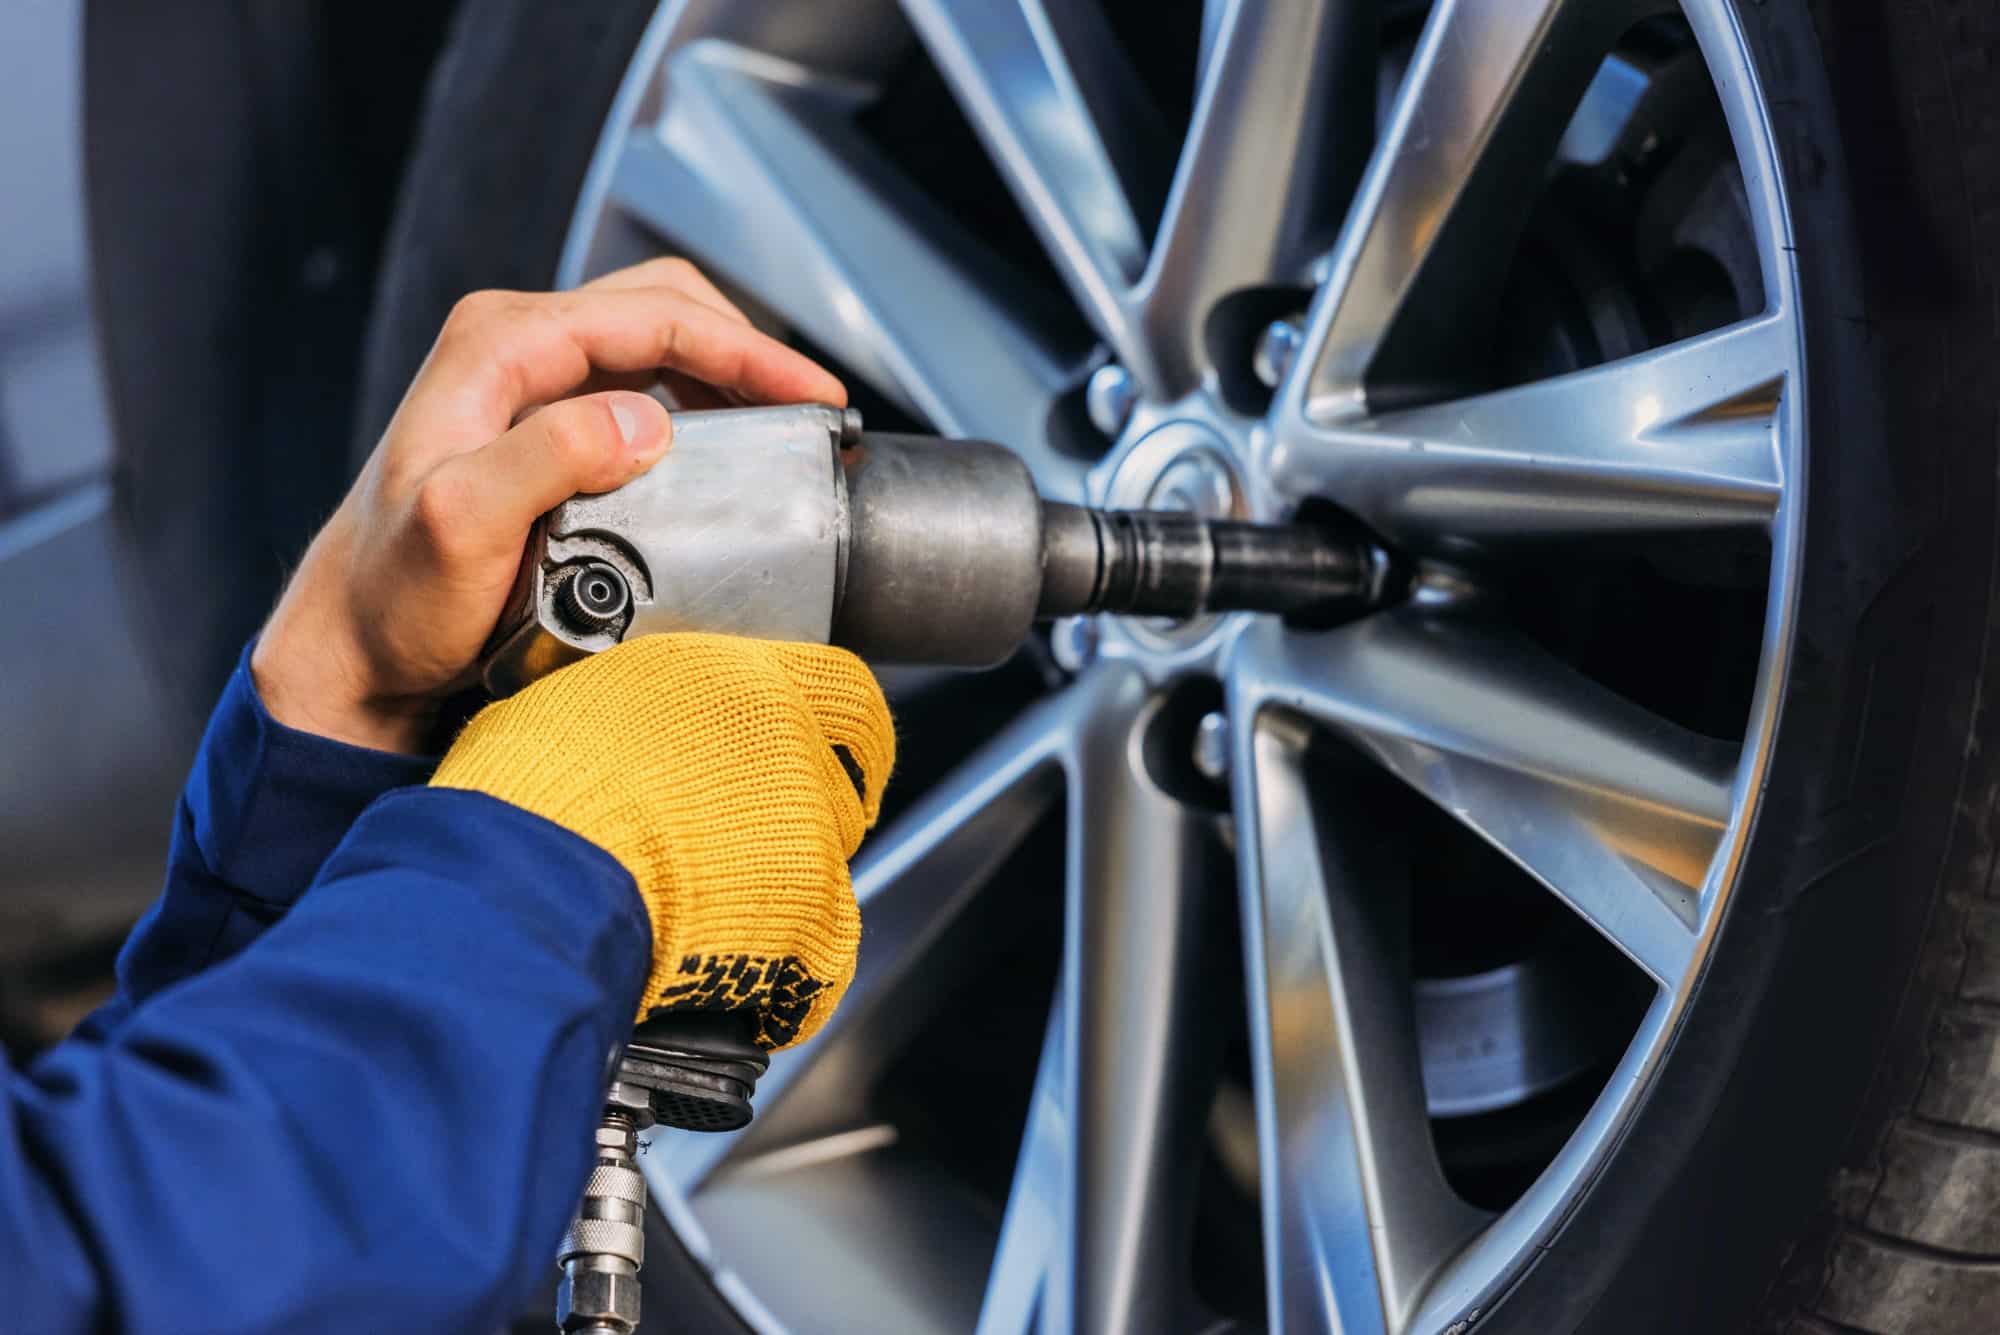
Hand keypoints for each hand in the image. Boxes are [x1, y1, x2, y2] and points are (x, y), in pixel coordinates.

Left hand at [253, 259, 844, 751]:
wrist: (353, 643)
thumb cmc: (395, 596)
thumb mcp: (460, 526)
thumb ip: (544, 457)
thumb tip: (644, 419)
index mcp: (497, 347)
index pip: (650, 316)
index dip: (744, 350)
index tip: (812, 396)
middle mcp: (513, 346)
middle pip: (662, 307)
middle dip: (748, 349)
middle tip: (812, 410)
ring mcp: (528, 382)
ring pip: (657, 341)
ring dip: (727, 376)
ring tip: (782, 428)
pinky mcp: (543, 424)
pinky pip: (641, 385)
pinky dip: (698, 405)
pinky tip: (727, 448)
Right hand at [430, 632, 894, 1048]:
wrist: (534, 879)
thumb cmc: (530, 795)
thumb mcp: (581, 707)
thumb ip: (643, 716)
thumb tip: (625, 737)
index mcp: (741, 681)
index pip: (844, 691)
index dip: (845, 734)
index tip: (847, 756)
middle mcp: (791, 746)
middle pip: (837, 789)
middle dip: (808, 826)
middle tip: (756, 856)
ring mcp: (809, 833)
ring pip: (828, 875)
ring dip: (785, 903)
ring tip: (714, 927)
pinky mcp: (813, 918)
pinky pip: (818, 960)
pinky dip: (785, 983)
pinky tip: (740, 997)